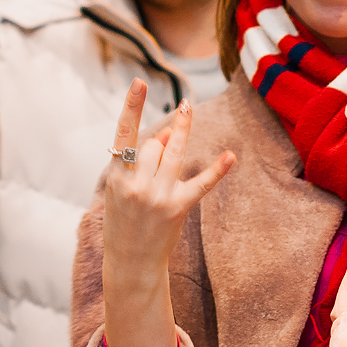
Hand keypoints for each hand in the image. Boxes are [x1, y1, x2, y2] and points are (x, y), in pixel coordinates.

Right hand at [100, 80, 234, 346]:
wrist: (130, 264)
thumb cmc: (124, 223)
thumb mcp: (123, 190)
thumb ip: (142, 161)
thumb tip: (166, 132)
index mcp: (115, 178)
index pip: (123, 135)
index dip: (131, 107)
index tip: (139, 82)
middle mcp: (135, 185)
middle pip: (153, 145)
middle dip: (157, 145)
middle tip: (152, 164)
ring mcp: (157, 196)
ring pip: (173, 153)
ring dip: (181, 131)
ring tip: (188, 108)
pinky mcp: (177, 208)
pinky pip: (200, 184)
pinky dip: (216, 170)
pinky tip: (230, 156)